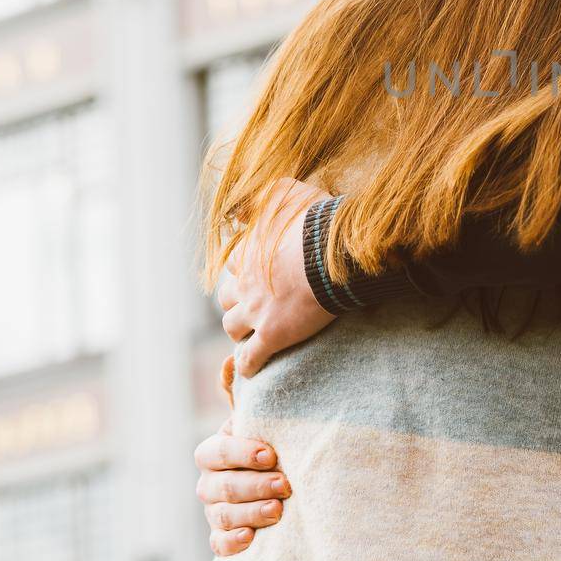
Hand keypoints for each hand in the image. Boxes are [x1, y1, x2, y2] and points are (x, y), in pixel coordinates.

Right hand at [195, 418, 290, 555]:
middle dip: (256, 486)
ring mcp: (212, 511)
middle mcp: (207, 483)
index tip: (270, 456)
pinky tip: (250, 537)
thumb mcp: (265, 430)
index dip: (243, 453)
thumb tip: (278, 409)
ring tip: (278, 510)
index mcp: (212, 452)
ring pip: (224, 515)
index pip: (219, 452)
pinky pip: (219, 543)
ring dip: (252, 513)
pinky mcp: (220, 536)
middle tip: (285, 485)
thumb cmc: (271, 447)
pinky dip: (232, 542)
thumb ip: (266, 420)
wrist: (275, 474)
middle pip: (225, 486)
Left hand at [220, 178, 335, 376]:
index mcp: (249, 254)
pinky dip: (249, 364)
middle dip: (236, 302)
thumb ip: (269, 193)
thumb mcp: (288, 192)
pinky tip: (253, 367)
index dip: (243, 270)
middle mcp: (246, 285)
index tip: (256, 272)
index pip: (234, 265)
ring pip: (232, 328)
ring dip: (239, 331)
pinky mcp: (273, 336)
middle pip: (227, 299)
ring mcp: (257, 313)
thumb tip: (251, 201)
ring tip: (251, 335)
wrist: (333, 255)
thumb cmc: (316, 221)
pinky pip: (251, 358)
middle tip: (252, 305)